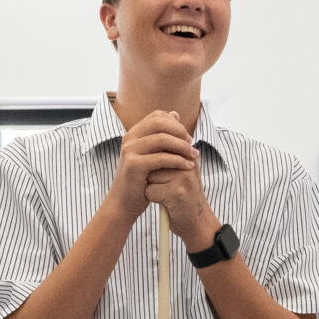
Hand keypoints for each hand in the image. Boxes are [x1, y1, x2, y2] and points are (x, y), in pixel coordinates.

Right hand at [105, 112, 200, 228]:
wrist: (124, 203)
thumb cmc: (141, 181)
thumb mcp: (153, 155)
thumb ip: (163, 137)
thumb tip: (176, 114)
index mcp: (134, 134)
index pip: (157, 116)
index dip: (175, 123)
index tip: (187, 138)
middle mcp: (129, 139)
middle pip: (159, 123)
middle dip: (180, 132)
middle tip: (192, 144)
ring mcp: (129, 151)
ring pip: (162, 139)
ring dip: (182, 146)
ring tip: (194, 155)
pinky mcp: (133, 165)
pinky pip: (161, 158)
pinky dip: (178, 160)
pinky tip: (188, 166)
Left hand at [142, 120, 218, 249]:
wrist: (195, 222)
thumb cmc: (184, 194)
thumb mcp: (183, 165)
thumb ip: (175, 143)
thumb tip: (172, 114)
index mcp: (189, 156)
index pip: (161, 148)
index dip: (156, 162)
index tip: (161, 172)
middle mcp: (188, 164)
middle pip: (153, 160)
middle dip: (152, 173)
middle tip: (164, 185)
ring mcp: (183, 178)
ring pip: (149, 175)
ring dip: (151, 186)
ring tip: (165, 194)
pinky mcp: (176, 193)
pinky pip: (150, 190)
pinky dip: (152, 198)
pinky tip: (164, 203)